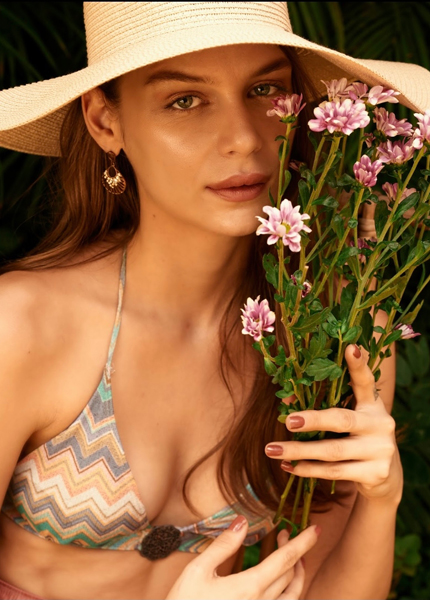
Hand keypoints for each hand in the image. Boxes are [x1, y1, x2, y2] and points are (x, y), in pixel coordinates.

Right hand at [166, 516, 318, 599]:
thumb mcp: (198, 571)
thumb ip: (223, 546)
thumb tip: (242, 521)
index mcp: (250, 588)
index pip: (285, 560)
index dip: (302, 543)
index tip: (315, 529)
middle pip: (290, 575)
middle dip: (294, 551)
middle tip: (285, 532)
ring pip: (292, 596)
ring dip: (296, 575)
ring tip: (293, 558)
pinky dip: (289, 593)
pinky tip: (281, 585)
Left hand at [265, 344, 402, 502]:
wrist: (385, 477)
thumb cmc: (357, 438)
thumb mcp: (348, 419)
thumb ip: (324, 405)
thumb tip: (286, 399)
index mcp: (373, 404)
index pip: (366, 381)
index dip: (358, 365)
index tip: (350, 347)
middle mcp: (381, 424)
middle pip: (342, 419)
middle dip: (313, 420)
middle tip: (287, 421)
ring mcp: (380, 450)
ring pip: (332, 451)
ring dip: (299, 451)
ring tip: (271, 450)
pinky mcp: (375, 473)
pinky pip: (334, 472)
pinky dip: (307, 469)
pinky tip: (288, 466)